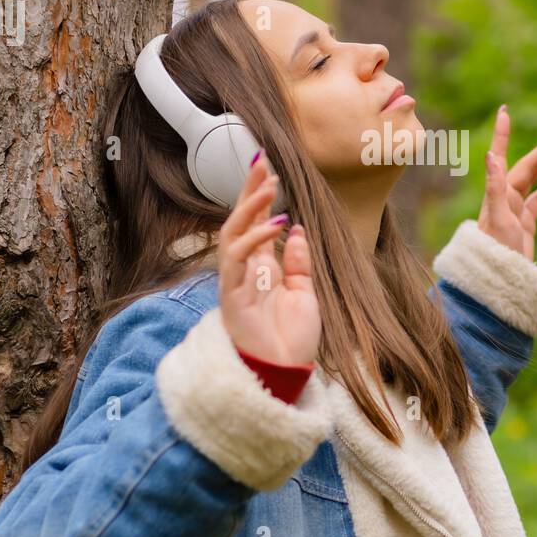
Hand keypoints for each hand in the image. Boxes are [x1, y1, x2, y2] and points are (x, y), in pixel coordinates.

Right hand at [217, 155, 319, 366]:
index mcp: (262, 268)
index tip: (267, 166)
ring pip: (233, 235)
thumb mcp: (304, 294)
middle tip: (260, 161)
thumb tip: (295, 228)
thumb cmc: (291, 340)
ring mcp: (236, 282)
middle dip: (248, 190)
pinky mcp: (232, 297)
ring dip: (250, 207)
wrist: (284, 375)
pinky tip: (274, 223)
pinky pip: (238, 260)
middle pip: (240, 221)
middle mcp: (245, 270)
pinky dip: (255, 240)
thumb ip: (298, 263)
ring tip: (268, 184)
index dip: (258, 195)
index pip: (256, 223)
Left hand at [477, 105, 536, 261]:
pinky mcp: (525, 225)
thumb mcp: (498, 219)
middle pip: (527, 165)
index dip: (502, 134)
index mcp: (498, 194)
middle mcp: (504, 198)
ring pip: (535, 179)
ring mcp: (515, 211)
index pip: (501, 156)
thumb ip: (495, 187)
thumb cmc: (495, 253)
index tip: (504, 111)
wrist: (497, 283)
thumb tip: (490, 154)